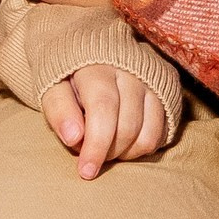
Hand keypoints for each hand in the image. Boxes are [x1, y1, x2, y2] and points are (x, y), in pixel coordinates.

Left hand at [40, 63, 167, 179]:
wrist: (92, 47)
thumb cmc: (68, 74)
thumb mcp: (51, 86)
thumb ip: (59, 110)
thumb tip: (74, 139)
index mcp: (97, 65)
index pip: (103, 110)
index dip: (96, 145)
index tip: (86, 171)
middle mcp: (131, 70)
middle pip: (128, 126)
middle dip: (108, 152)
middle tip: (91, 156)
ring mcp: (153, 80)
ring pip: (148, 133)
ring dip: (126, 153)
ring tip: (107, 148)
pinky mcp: (167, 90)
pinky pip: (162, 132)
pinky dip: (143, 147)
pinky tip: (124, 142)